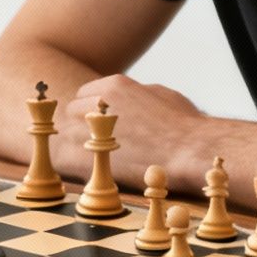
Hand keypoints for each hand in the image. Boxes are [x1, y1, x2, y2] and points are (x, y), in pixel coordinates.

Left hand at [62, 75, 212, 191]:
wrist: (192, 151)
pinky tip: (87, 170)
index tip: (99, 124)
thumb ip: (136, 93)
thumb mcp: (160, 95)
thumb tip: (129, 96)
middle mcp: (98, 104)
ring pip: (67, 135)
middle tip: (97, 142)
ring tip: (96, 157)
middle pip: (71, 113)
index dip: (90, 111)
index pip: (84, 95)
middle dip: (82, 126)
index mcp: (114, 86)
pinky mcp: (89, 158)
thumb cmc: (184, 124)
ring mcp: (91, 131)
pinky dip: (72, 164)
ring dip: (78, 146)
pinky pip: (65, 158)